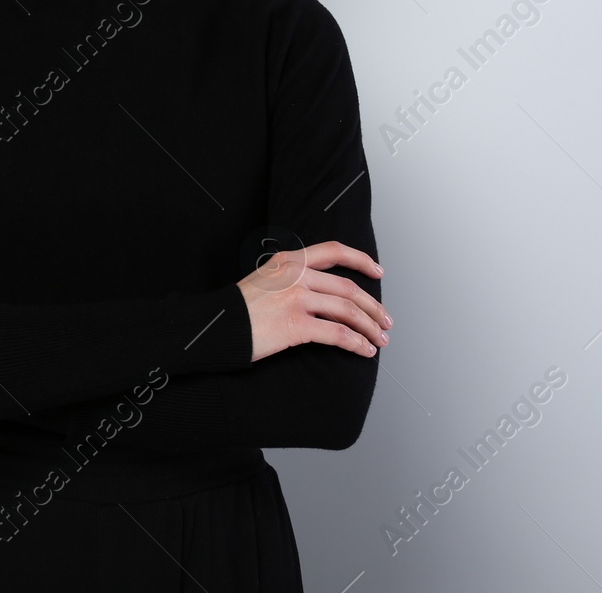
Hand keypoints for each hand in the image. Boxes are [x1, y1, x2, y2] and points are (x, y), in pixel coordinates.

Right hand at [236, 240, 388, 361]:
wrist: (215, 326)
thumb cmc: (239, 309)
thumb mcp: (264, 279)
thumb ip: (290, 277)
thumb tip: (322, 291)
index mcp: (289, 260)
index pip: (334, 251)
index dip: (361, 260)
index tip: (378, 271)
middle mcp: (296, 275)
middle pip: (348, 288)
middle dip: (373, 307)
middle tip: (385, 322)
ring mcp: (297, 299)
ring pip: (348, 311)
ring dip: (370, 327)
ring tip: (379, 340)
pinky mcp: (296, 325)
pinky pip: (338, 333)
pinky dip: (357, 343)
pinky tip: (364, 350)